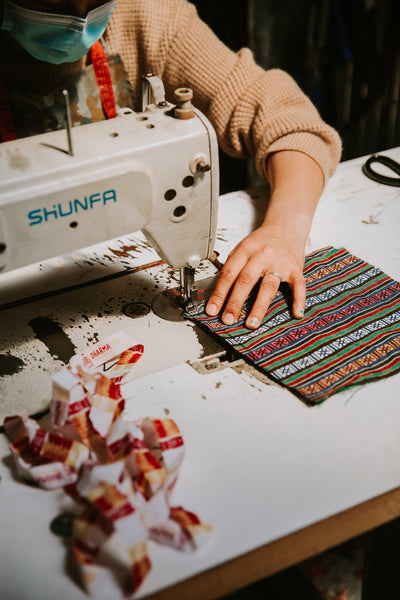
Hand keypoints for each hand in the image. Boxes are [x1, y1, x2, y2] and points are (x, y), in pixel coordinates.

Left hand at [205, 150, 324, 327]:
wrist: (287, 226)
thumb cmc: (262, 241)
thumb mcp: (243, 247)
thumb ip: (233, 266)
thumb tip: (219, 293)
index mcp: (245, 250)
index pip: (228, 274)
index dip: (219, 293)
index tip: (212, 310)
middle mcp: (262, 255)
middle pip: (245, 281)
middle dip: (235, 302)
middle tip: (227, 319)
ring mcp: (280, 262)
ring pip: (268, 286)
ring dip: (259, 307)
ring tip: (252, 323)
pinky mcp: (296, 268)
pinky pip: (298, 285)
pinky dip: (299, 299)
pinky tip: (296, 313)